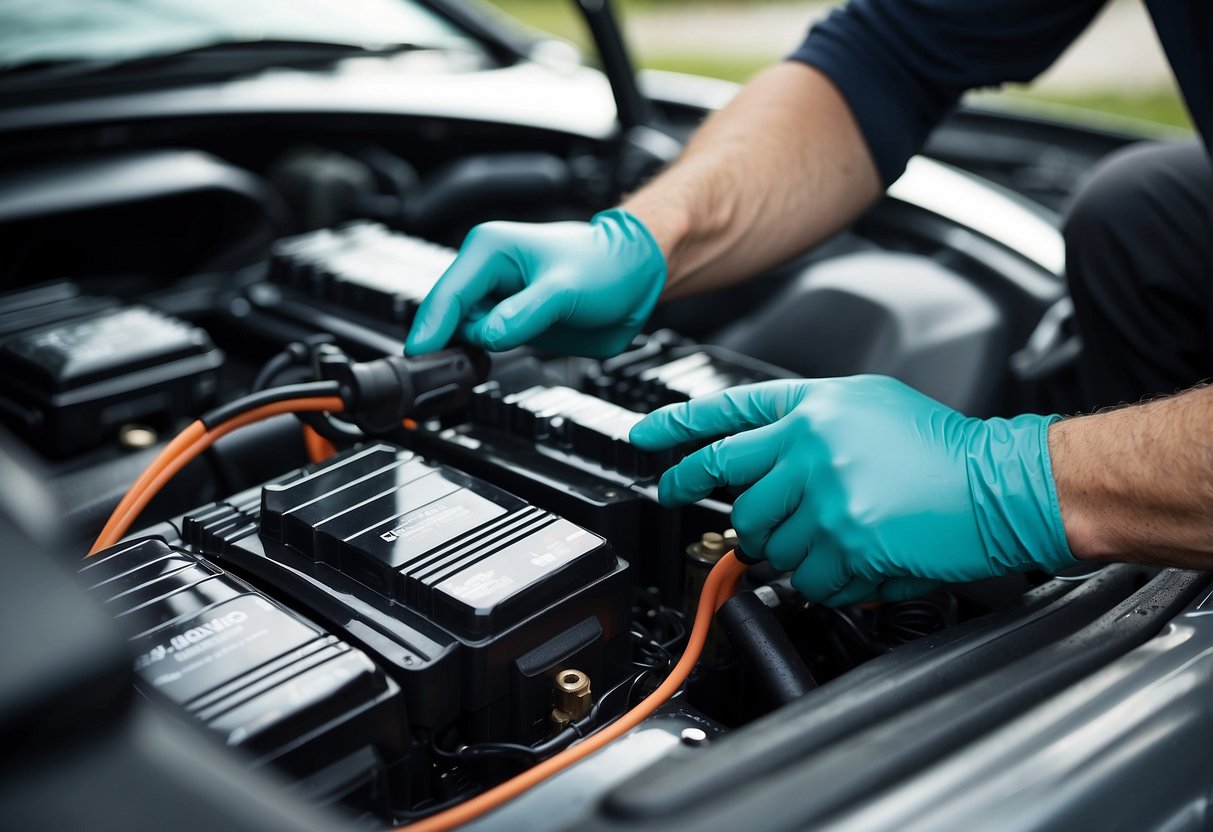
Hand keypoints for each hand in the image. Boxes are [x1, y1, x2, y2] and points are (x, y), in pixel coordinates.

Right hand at [404, 208, 665, 357]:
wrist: (633, 277)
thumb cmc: (606, 266)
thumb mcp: (565, 289)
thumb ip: (525, 313)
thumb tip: (489, 336)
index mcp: (489, 250)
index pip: (447, 294)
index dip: (431, 328)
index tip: (418, 357)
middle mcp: (486, 274)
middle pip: (446, 317)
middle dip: (445, 344)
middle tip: (449, 372)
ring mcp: (496, 300)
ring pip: (462, 334)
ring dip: (466, 353)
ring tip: (477, 365)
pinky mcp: (507, 321)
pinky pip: (481, 344)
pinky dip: (480, 357)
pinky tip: (485, 363)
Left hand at [629, 376, 1075, 605]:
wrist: (1000, 484)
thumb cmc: (941, 448)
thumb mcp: (867, 408)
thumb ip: (805, 426)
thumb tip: (755, 465)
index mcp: (814, 405)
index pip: (725, 414)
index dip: (676, 429)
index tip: (643, 440)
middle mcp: (811, 443)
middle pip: (734, 491)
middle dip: (742, 514)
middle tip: (750, 519)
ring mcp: (825, 493)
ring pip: (765, 540)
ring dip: (793, 549)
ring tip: (838, 534)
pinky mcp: (845, 540)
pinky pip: (805, 577)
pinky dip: (825, 579)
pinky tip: (857, 558)